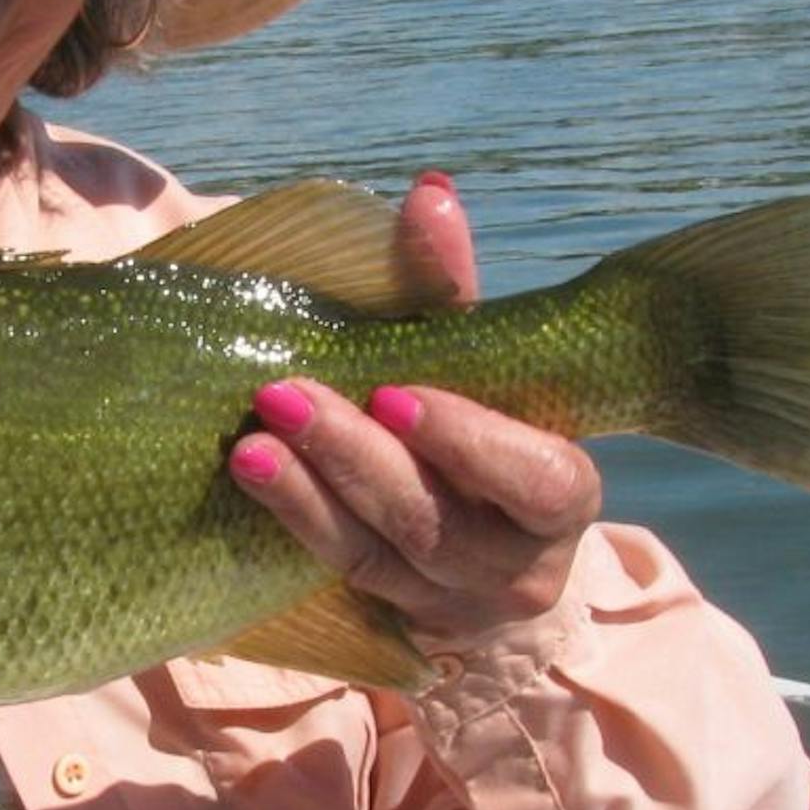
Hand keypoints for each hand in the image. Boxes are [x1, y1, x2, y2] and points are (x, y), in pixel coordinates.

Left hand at [229, 173, 602, 640]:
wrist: (476, 544)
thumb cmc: (474, 425)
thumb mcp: (472, 359)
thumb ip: (450, 286)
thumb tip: (430, 191)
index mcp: (560, 494)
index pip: (536, 478)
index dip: (470, 443)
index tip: (397, 394)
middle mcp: (517, 566)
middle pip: (436, 519)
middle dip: (357, 456)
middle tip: (285, 397)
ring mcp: (451, 603)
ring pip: (379, 556)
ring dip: (308, 496)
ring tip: (249, 446)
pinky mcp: (392, 618)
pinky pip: (340, 576)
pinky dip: (295, 522)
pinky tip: (254, 477)